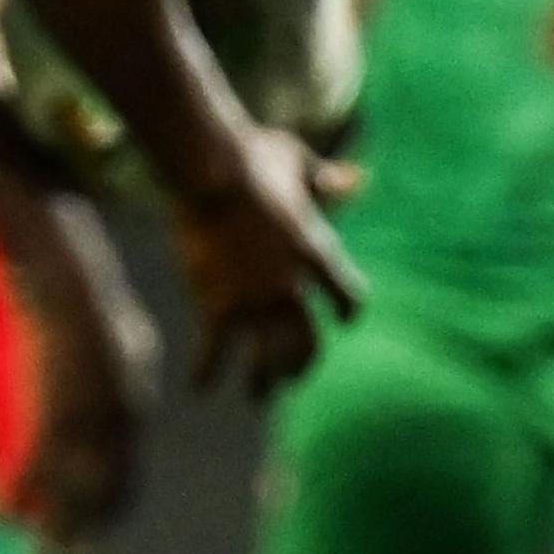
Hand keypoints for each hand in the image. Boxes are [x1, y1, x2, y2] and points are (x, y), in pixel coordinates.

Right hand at [4, 241, 156, 551]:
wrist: (70, 278)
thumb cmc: (90, 312)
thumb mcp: (122, 350)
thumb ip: (120, 389)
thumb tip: (115, 417)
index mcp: (132, 409)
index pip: (126, 477)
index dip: (109, 512)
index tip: (89, 541)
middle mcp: (118, 417)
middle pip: (103, 490)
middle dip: (79, 531)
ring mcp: (87, 412)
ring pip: (70, 484)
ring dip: (50, 525)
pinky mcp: (53, 400)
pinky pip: (34, 456)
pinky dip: (17, 488)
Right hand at [167, 122, 362, 399]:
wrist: (212, 172)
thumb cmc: (253, 157)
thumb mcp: (298, 162)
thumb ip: (325, 178)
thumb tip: (353, 179)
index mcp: (317, 251)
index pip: (346, 295)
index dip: (347, 308)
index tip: (345, 319)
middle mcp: (292, 284)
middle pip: (307, 339)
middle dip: (303, 361)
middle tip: (296, 374)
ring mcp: (254, 299)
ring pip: (267, 357)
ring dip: (264, 381)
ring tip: (259, 396)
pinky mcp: (216, 304)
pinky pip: (213, 351)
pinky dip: (207, 373)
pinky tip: (200, 390)